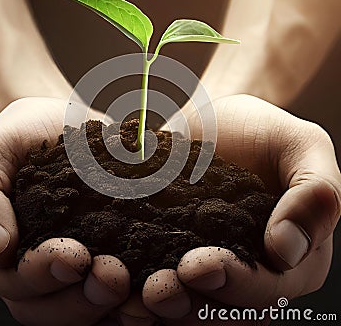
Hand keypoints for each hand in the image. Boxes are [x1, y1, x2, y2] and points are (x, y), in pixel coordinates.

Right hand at [0, 97, 130, 325]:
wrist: (63, 122)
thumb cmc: (23, 136)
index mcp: (0, 253)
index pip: (15, 283)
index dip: (42, 276)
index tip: (75, 256)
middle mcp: (33, 268)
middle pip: (51, 308)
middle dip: (82, 299)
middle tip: (113, 275)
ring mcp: (71, 267)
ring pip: (85, 309)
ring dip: (112, 305)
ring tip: (139, 289)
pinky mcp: (106, 255)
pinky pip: (116, 292)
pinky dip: (134, 299)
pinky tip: (152, 287)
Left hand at [142, 94, 340, 323]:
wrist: (215, 120)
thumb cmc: (261, 131)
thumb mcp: (302, 146)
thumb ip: (316, 193)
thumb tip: (288, 250)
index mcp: (290, 259)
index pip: (268, 289)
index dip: (235, 286)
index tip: (196, 267)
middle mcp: (248, 271)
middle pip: (221, 310)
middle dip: (187, 306)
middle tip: (154, 291)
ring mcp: (205, 264)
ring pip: (184, 305)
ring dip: (153, 307)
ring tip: (125, 289)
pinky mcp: (168, 250)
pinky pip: (153, 278)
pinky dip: (131, 286)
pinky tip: (112, 278)